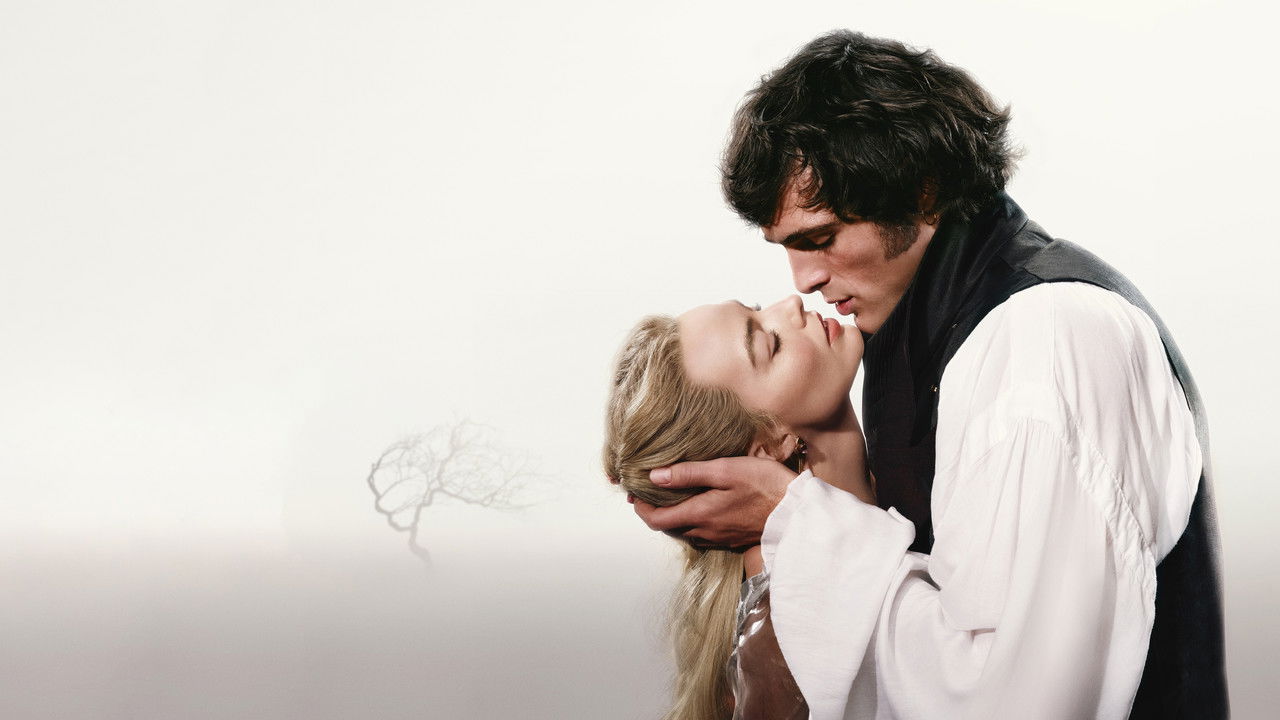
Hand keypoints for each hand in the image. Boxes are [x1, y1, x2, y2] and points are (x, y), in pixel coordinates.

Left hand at [632, 456, 796, 549]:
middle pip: (669, 527)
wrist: (797, 512)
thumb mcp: (725, 470)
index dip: (641, 509)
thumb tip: (655, 476)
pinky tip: (700, 506)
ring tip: (672, 496)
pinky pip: (703, 534)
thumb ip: (689, 474)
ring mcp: (720, 539)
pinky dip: (693, 521)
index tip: (635, 494)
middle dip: (655, 511)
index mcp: (699, 515)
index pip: (656, 520)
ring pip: (686, 531)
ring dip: (674, 517)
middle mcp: (705, 532)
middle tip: (649, 492)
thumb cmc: (764, 485)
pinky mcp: (733, 539)